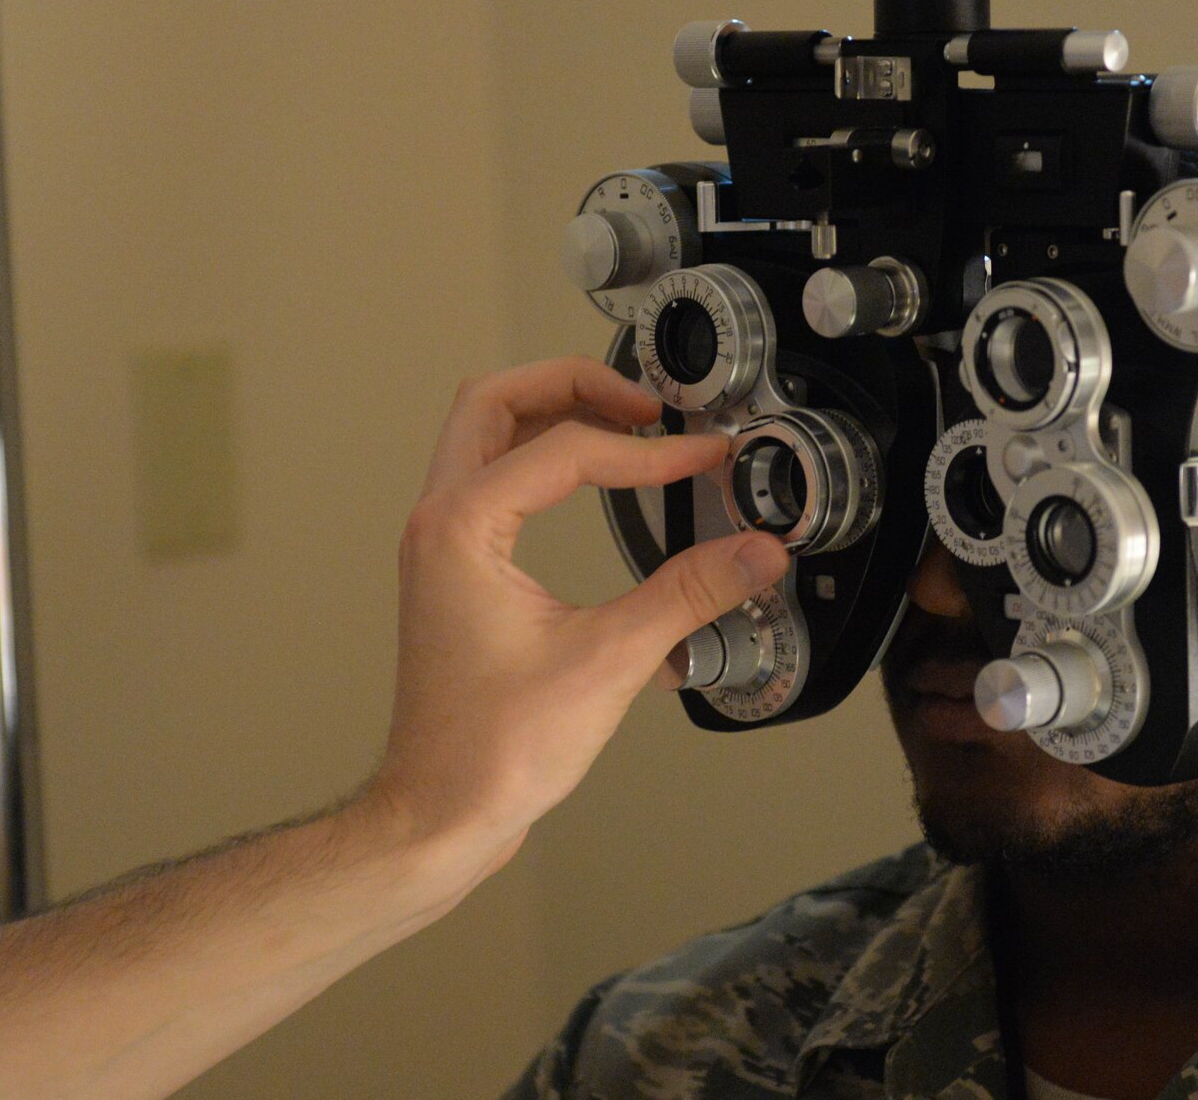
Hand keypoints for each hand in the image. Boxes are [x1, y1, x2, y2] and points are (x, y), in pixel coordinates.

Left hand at [366, 356, 787, 886]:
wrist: (440, 814)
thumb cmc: (495, 749)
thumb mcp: (610, 661)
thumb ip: (688, 594)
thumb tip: (759, 550)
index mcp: (461, 527)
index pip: (566, 448)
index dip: (648, 451)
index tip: (708, 459)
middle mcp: (438, 522)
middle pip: (495, 400)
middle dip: (575, 384)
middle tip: (647, 405)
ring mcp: (441, 547)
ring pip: (485, 436)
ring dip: (555, 416)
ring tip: (630, 428)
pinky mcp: (456, 574)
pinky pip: (493, 482)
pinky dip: (543, 462)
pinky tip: (597, 485)